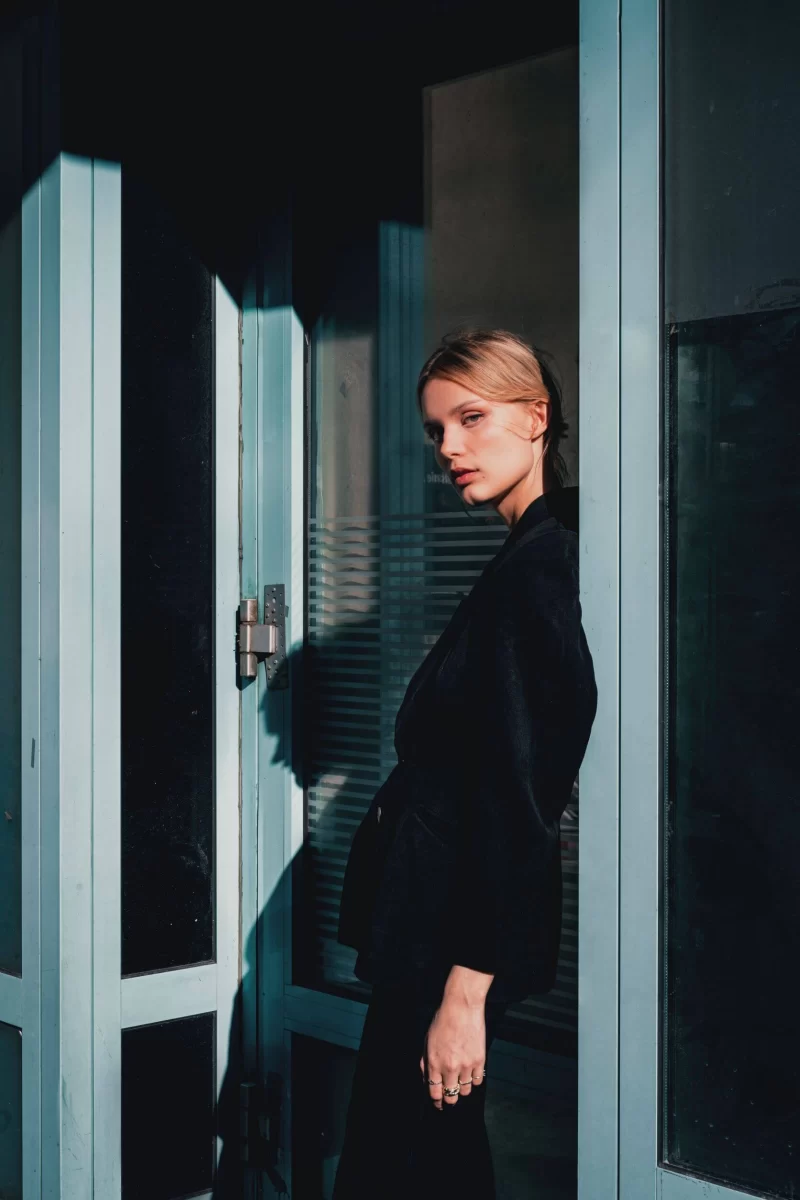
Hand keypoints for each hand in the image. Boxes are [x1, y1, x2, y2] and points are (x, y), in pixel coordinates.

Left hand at [419, 994, 486, 1109]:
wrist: (462, 1007)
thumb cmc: (443, 1021)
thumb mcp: (427, 1041)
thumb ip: (425, 1063)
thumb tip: (427, 1080)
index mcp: (434, 1063)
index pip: (434, 1093)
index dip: (436, 1102)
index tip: (438, 1103)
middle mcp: (449, 1067)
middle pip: (450, 1096)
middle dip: (449, 1099)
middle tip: (450, 1095)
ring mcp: (465, 1065)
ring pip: (465, 1091)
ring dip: (462, 1089)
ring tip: (460, 1081)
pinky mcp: (479, 1060)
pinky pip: (477, 1081)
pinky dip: (474, 1080)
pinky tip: (470, 1073)